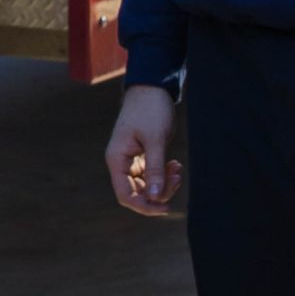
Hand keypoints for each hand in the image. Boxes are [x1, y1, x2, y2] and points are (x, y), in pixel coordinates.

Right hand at [105, 84, 181, 216]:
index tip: (165, 207)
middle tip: (177, 177)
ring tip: (177, 168)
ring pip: (147, 185)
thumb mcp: (155, 140)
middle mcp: (121, 162)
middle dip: (159, 191)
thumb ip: (155, 169)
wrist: (152, 88)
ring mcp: (132, 160)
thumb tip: (154, 197)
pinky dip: (164, 174)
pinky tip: (175, 164)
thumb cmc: (150, 110)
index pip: (125, 195)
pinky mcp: (143, 155)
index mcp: (117, 159)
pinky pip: (152, 175)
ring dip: (164, 182)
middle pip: (138, 193)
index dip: (144, 206)